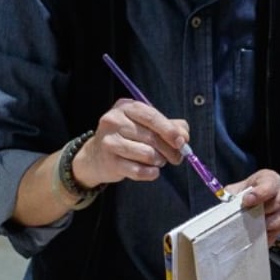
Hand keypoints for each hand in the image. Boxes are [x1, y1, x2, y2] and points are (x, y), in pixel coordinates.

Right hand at [73, 98, 189, 185]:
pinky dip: (150, 173)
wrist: (96, 156)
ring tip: (158, 161)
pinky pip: (138, 171)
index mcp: (126, 107)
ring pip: (147, 154)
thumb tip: (183, 137)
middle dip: (170, 150)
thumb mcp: (146, 125)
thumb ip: (170, 127)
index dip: (170, 130)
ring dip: (159, 161)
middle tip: (177, 158)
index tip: (183, 141)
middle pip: (151, 137)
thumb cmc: (128, 137)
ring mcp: (109, 141)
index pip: (152, 116)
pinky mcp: (109, 162)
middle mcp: (114, 121)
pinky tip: (153, 171)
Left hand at [224, 169, 279, 244]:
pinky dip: (265, 235)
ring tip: (249, 225)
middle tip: (245, 215)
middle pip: (277, 203)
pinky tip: (254, 235)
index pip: (270, 185)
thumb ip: (232, 194)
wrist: (256, 201)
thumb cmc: (248, 193)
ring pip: (279, 220)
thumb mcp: (238, 188)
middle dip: (260, 210)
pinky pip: (276, 233)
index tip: (246, 201)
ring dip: (263, 224)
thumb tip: (225, 203)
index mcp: (271, 180)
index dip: (259, 194)